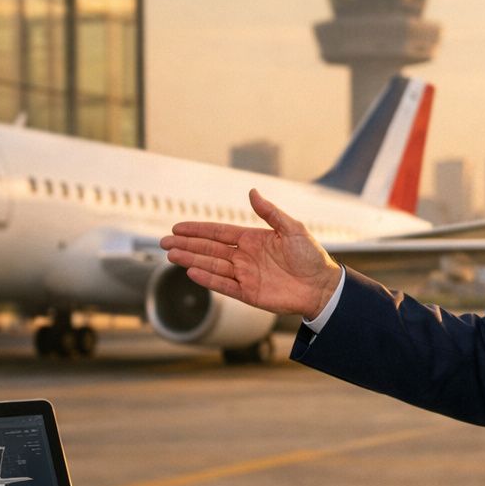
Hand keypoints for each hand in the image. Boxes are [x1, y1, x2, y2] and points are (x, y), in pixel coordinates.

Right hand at [159, 189, 341, 318]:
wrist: (322, 285)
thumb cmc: (311, 256)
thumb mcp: (292, 228)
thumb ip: (270, 213)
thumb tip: (252, 192)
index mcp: (252, 239)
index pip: (218, 233)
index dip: (198, 230)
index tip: (177, 227)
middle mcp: (245, 257)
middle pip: (209, 249)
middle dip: (186, 245)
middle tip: (163, 242)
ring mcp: (245, 275)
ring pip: (211, 266)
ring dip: (191, 260)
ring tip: (171, 255)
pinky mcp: (248, 293)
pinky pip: (224, 285)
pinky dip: (208, 279)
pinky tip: (191, 271)